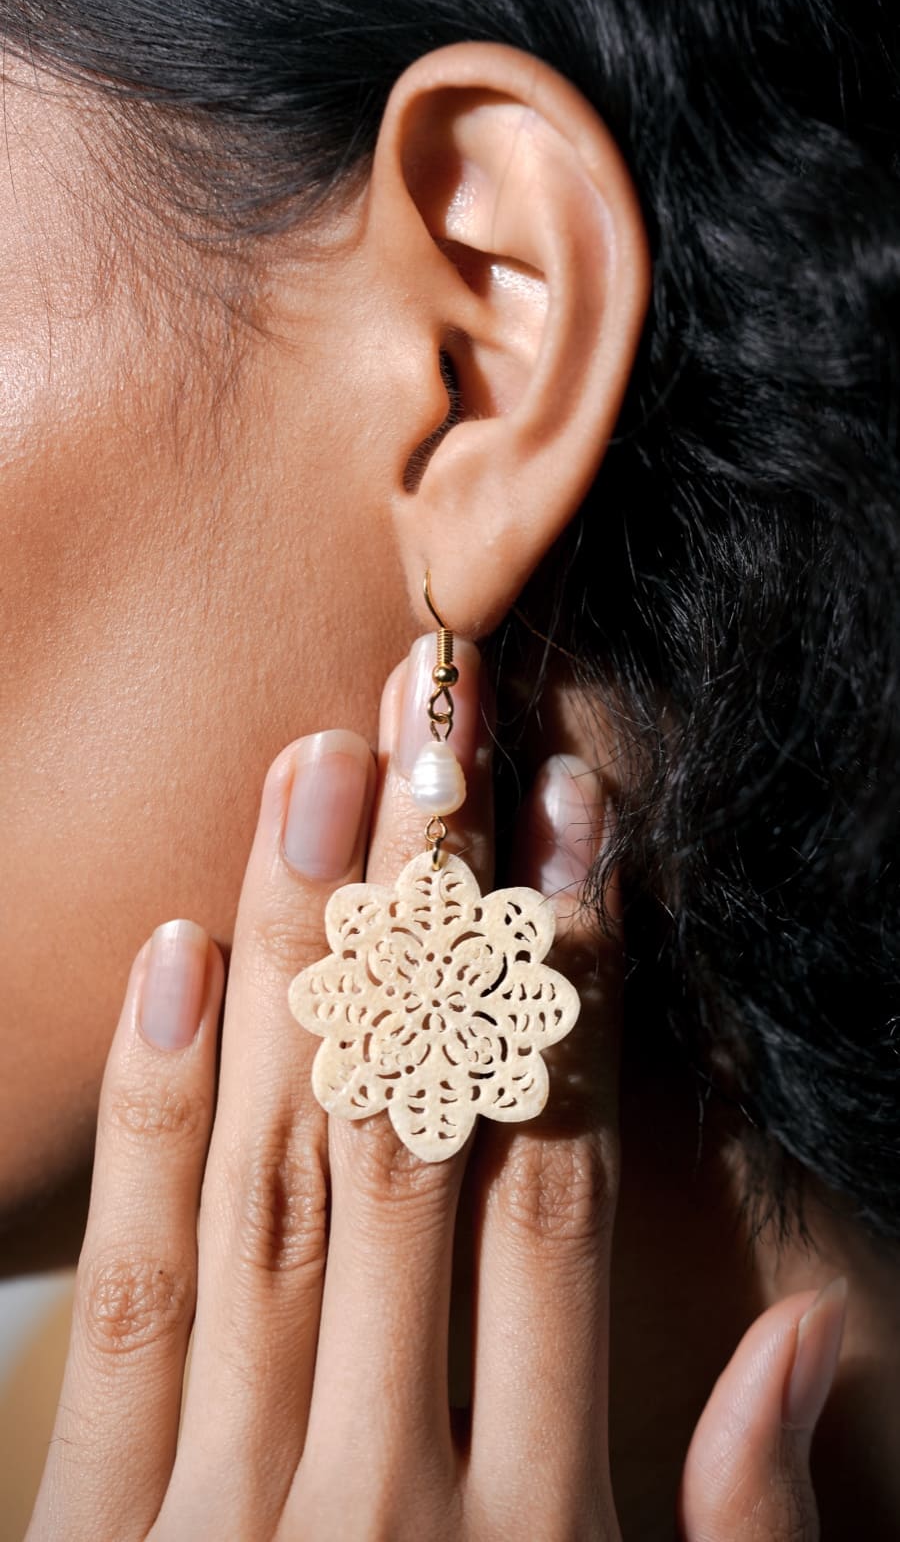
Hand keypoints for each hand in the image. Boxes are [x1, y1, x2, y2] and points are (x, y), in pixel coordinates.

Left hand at [27, 636, 844, 1540]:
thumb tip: (803, 1336)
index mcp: (537, 1528)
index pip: (557, 1185)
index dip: (572, 990)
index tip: (575, 829)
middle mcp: (386, 1486)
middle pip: (416, 1133)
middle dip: (430, 915)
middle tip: (440, 729)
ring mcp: (227, 1509)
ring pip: (279, 1173)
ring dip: (302, 962)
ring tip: (316, 781)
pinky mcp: (99, 1535)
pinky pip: (138, 1295)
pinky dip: (162, 1115)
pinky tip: (183, 955)